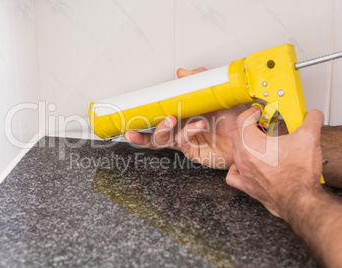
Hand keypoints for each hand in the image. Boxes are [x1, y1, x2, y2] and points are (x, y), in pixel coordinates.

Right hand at [124, 67, 246, 169]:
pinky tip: (198, 125)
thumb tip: (181, 73)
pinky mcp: (193, 151)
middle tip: (140, 123)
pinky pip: (183, 143)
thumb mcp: (215, 93)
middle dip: (141, 133)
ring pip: (161, 141)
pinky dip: (188, 132)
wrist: (248, 135)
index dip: (142, 117)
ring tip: (170, 120)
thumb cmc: (233, 118)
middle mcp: (179, 130)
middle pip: (152, 134)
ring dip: (162, 130)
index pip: (156, 117)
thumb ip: (198, 80)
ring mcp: (185, 142)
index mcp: (181, 116)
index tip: (128, 114)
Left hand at [226, 106, 323, 217]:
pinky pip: (233, 175)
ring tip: (259, 142)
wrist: (300, 200)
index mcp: (250, 143)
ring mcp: (243, 173)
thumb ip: (311, 120)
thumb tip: (312, 115)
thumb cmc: (299, 175)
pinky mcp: (247, 187)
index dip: (252, 111)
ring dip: (244, 144)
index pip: (244, 119)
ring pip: (235, 153)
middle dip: (250, 126)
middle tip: (263, 123)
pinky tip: (246, 165)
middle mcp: (242, 158)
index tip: (259, 111)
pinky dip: (237, 168)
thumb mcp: (309, 138)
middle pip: (238, 134)